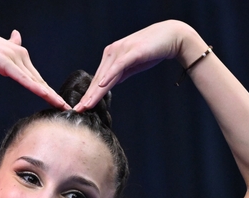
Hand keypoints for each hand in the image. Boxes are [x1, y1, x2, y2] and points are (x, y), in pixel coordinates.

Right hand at [0, 21, 68, 108]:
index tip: (58, 100)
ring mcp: (15, 58)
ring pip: (35, 81)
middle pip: (40, 80)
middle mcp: (21, 55)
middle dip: (53, 95)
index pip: (36, 76)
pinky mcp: (6, 63)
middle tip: (66, 107)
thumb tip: (17, 36)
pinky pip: (24, 78)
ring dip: (49, 94)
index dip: (48, 89)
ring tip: (61, 105)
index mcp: (19, 54)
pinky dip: (35, 87)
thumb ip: (9, 45)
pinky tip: (44, 94)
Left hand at [74, 20, 201, 110]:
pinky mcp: (131, 52)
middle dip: (88, 96)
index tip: (82, 107)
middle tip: (78, 110)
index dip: (90, 94)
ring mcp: (121, 51)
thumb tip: (110, 84)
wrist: (170, 36)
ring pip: (105, 75)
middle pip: (98, 79)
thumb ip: (121, 73)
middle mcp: (112, 52)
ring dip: (95, 91)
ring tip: (87, 104)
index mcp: (111, 57)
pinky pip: (118, 66)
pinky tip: (102, 86)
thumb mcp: (132, 65)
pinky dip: (109, 76)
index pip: (98, 79)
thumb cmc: (152, 50)